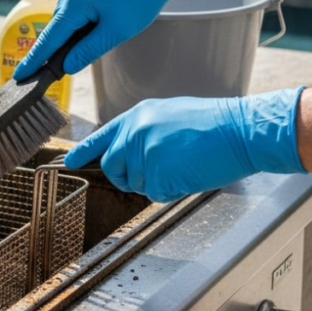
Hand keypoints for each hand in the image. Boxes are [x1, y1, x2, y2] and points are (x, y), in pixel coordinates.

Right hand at [13, 0, 214, 80]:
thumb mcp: (115, 32)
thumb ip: (87, 50)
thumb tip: (66, 66)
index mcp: (73, 3)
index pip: (49, 39)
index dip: (34, 60)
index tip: (19, 75)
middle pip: (58, 30)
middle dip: (63, 48)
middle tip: (72, 65)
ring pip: (68, 20)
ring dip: (77, 33)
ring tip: (103, 34)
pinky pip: (74, 9)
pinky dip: (81, 22)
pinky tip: (100, 24)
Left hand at [65, 88, 307, 202]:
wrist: (241, 130)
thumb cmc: (216, 126)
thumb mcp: (171, 116)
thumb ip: (146, 131)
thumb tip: (133, 153)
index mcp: (137, 116)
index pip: (103, 136)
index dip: (84, 151)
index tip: (70, 162)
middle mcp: (134, 132)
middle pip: (113, 167)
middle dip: (128, 178)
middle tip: (156, 174)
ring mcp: (144, 152)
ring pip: (137, 184)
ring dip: (158, 183)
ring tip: (184, 164)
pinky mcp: (156, 172)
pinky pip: (156, 194)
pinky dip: (173, 191)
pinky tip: (189, 174)